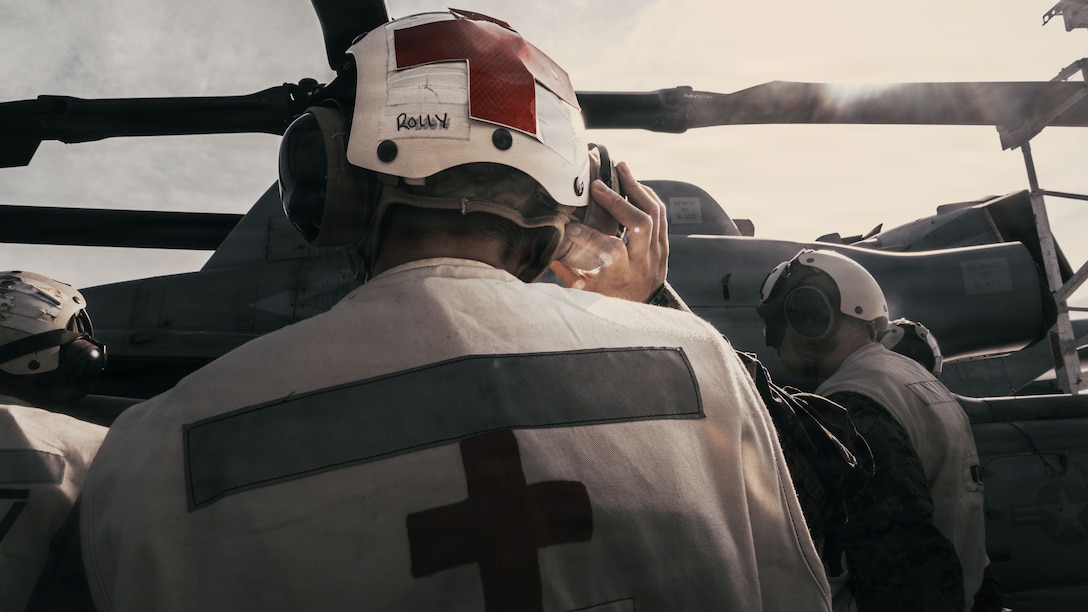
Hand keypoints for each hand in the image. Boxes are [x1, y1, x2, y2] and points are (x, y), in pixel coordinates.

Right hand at [549, 162, 668, 301]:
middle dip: (618, 200)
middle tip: (598, 185)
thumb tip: (546, 253)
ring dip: (636, 187)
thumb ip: (569, 273)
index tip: (570, 226)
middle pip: (640, 223)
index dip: (590, 236)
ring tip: (621, 168)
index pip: (610, 249)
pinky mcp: (664, 242)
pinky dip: (647, 194)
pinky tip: (633, 182)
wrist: (646, 306)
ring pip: (654, 213)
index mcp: (622, 274)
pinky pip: (661, 213)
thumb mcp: (588, 293)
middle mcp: (643, 260)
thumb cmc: (612, 299)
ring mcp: (657, 250)